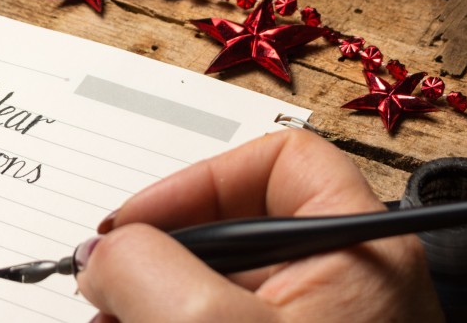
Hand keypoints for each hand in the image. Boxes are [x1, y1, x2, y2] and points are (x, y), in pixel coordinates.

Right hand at [77, 129, 442, 321]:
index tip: (134, 226)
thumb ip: (144, 267)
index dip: (197, 182)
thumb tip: (104, 254)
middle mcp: (355, 282)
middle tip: (109, 289)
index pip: (280, 159)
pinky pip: (233, 322)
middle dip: (160, 255)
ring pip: (228, 286)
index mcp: (362, 247)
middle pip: (241, 229)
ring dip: (158, 299)